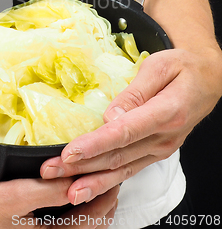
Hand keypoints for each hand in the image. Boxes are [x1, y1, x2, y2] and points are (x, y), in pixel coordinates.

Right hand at [0, 178, 118, 228]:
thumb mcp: (16, 196)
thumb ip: (50, 192)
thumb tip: (78, 181)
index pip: (94, 218)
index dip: (107, 193)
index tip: (114, 172)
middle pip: (90, 224)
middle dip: (104, 199)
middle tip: (110, 176)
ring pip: (77, 223)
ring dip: (90, 203)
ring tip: (94, 182)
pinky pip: (61, 221)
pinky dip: (72, 207)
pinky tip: (68, 192)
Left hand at [40, 48, 221, 204]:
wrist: (210, 79)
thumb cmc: (184, 67)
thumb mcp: (160, 66)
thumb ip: (135, 91)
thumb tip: (111, 115)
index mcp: (166, 113)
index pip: (124, 133)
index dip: (95, 144)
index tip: (70, 152)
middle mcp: (164, 137)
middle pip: (117, 155)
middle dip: (81, 166)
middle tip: (51, 170)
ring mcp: (161, 148)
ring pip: (122, 169)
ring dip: (91, 180)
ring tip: (65, 190)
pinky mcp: (155, 151)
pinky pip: (129, 169)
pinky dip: (108, 182)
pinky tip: (89, 189)